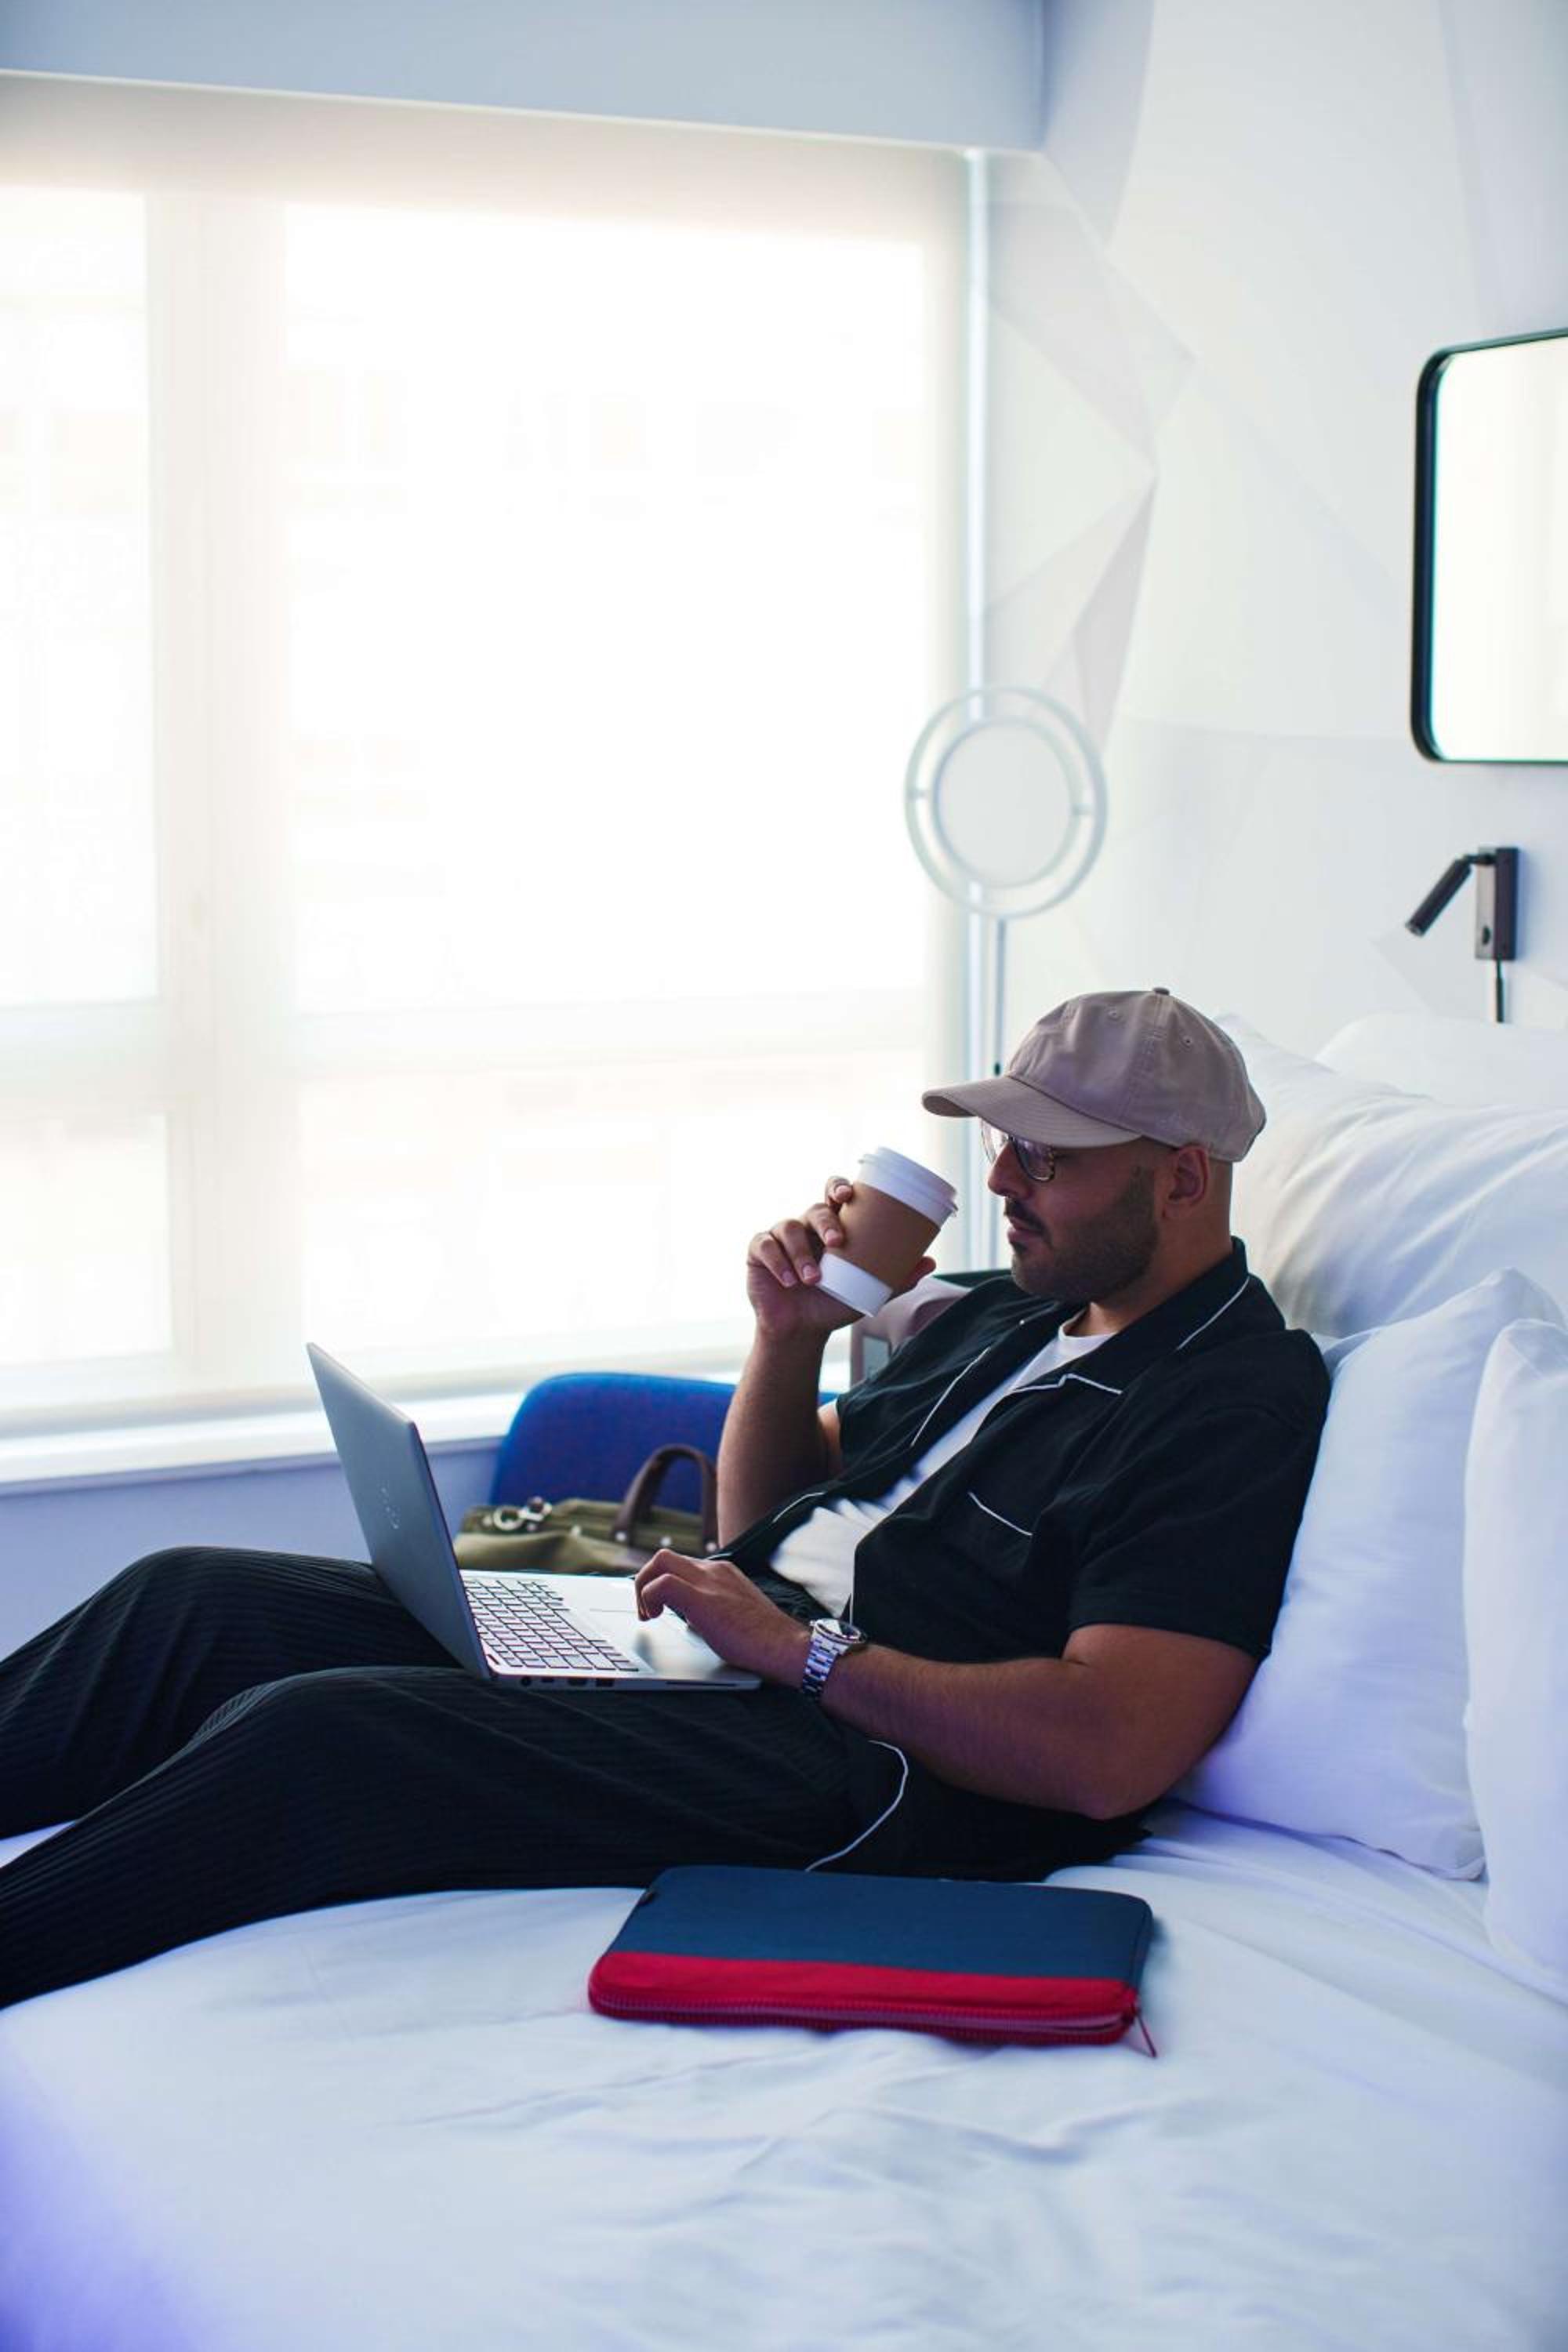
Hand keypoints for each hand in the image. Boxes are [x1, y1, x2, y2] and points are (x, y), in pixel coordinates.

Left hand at [632, 1551, 810, 1685]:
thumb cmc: (764, 1640)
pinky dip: (649, 1597)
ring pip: (660, 1561)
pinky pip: (663, 1584)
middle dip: (644, 1580)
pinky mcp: (702, 1599)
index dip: (660, 1582)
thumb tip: (690, 1619)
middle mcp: (714, 1570)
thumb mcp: (733, 1614)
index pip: (680, 1564)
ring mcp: (709, 1581)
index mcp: (722, 1572)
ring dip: (643, 1586)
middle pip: (664, 1556)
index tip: (656, 1607)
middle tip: (645, 1610)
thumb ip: (711, 1609)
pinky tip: (653, 1618)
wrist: (786, 1647)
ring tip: (647, 1615)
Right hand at [745, 1176, 934, 1342]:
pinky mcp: (758, 1252)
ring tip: (813, 1279)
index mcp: (832, 1227)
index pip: (833, 1195)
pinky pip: (765, 1247)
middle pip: (814, 1209)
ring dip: (802, 1254)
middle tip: (838, 1242)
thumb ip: (896, 1278)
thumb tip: (931, 1261)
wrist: (802, 1331)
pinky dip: (777, 1263)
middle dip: (825, 1222)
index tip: (847, 1195)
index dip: (838, 1188)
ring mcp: (780, 1237)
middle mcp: (806, 1226)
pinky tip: (788, 1280)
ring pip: (789, 1229)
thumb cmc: (833, 1303)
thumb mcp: (867, 1292)